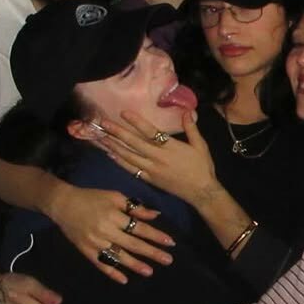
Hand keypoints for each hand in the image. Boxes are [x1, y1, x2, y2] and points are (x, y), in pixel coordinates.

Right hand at [47, 178, 172, 283]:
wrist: (62, 204)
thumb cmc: (92, 198)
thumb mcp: (115, 197)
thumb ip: (135, 207)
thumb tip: (156, 215)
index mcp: (114, 216)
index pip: (140, 228)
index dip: (156, 236)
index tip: (170, 243)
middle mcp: (106, 231)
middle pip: (132, 244)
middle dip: (151, 253)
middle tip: (168, 260)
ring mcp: (95, 243)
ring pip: (118, 256)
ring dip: (135, 265)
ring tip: (150, 272)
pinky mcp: (86, 251)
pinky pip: (100, 264)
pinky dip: (112, 272)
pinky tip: (124, 280)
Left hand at [94, 110, 225, 211]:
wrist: (201, 192)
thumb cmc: (202, 167)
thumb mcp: (200, 146)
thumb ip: (191, 128)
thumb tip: (188, 110)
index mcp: (170, 147)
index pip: (150, 132)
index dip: (136, 122)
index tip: (123, 113)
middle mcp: (158, 158)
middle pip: (134, 143)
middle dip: (117, 132)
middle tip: (103, 123)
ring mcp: (152, 170)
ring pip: (129, 156)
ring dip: (114, 146)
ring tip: (101, 137)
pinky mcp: (149, 179)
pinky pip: (132, 169)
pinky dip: (120, 162)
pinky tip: (111, 155)